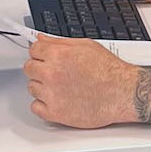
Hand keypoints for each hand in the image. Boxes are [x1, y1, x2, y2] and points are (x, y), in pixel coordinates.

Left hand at [23, 36, 139, 128]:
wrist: (122, 93)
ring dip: (42, 86)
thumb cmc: (109, 71)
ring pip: (31, 87)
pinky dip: (43, 104)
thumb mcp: (86, 46)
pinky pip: (35, 107)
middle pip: (28, 68)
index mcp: (58, 54)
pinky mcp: (54, 113)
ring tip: (61, 86)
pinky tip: (57, 99)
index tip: (44, 56)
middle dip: (39, 68)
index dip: (40, 52)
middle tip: (54, 71)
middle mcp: (51, 73)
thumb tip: (42, 38)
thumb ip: (60, 41)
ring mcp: (51, 94)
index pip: (33, 49)